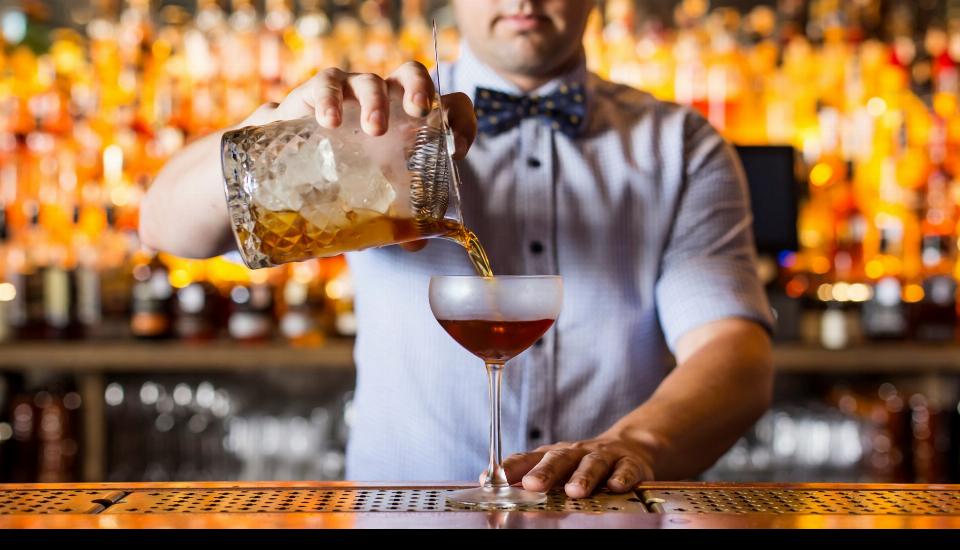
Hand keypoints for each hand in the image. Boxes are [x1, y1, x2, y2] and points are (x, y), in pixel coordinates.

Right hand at [248, 62, 474, 254]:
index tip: (457, 148)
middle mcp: (387, 99)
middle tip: (419, 114)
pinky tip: (329, 122)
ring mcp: (353, 91)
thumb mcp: (376, 197)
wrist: (292, 164)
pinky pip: (328, 83)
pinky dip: (330, 98)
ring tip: (374, 131)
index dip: (460, 119)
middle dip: (421, 90)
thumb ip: (398, 219)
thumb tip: (415, 244)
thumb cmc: (347, 175)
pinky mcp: (319, 90)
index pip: (448, 104)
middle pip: (412, 74)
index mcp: (411, 121)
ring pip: (371, 80)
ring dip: (376, 102)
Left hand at [502, 434, 655, 498]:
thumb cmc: (583, 463)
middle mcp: (576, 453)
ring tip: (574, 491)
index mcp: (554, 454)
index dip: (510, 467)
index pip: (528, 458)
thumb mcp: (558, 468)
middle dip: (545, 471)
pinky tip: (616, 487)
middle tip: (531, 485)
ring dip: (583, 476)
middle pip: (559, 458)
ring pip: (592, 464)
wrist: (631, 448)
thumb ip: (528, 477)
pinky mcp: (629, 464)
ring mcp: (603, 457)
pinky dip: (621, 477)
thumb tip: (490, 486)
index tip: (492, 479)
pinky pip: (626, 469)